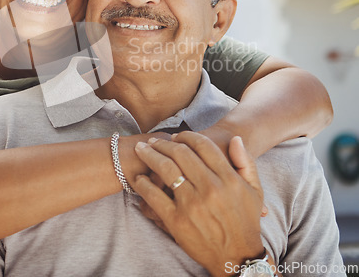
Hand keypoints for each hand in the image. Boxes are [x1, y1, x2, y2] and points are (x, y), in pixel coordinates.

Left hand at [133, 132, 263, 276]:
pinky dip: (143, 183)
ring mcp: (192, 204)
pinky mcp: (176, 221)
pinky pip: (154, 196)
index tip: (176, 136)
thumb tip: (235, 139)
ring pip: (165, 169)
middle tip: (154, 141)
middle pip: (180, 153)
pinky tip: (139, 177)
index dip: (186, 136)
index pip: (203, 145)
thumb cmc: (245, 221)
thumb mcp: (255, 190)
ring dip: (149, 155)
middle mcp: (210, 188)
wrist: (237, 257)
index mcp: (228, 178)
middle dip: (163, 143)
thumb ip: (245, 162)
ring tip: (141, 150)